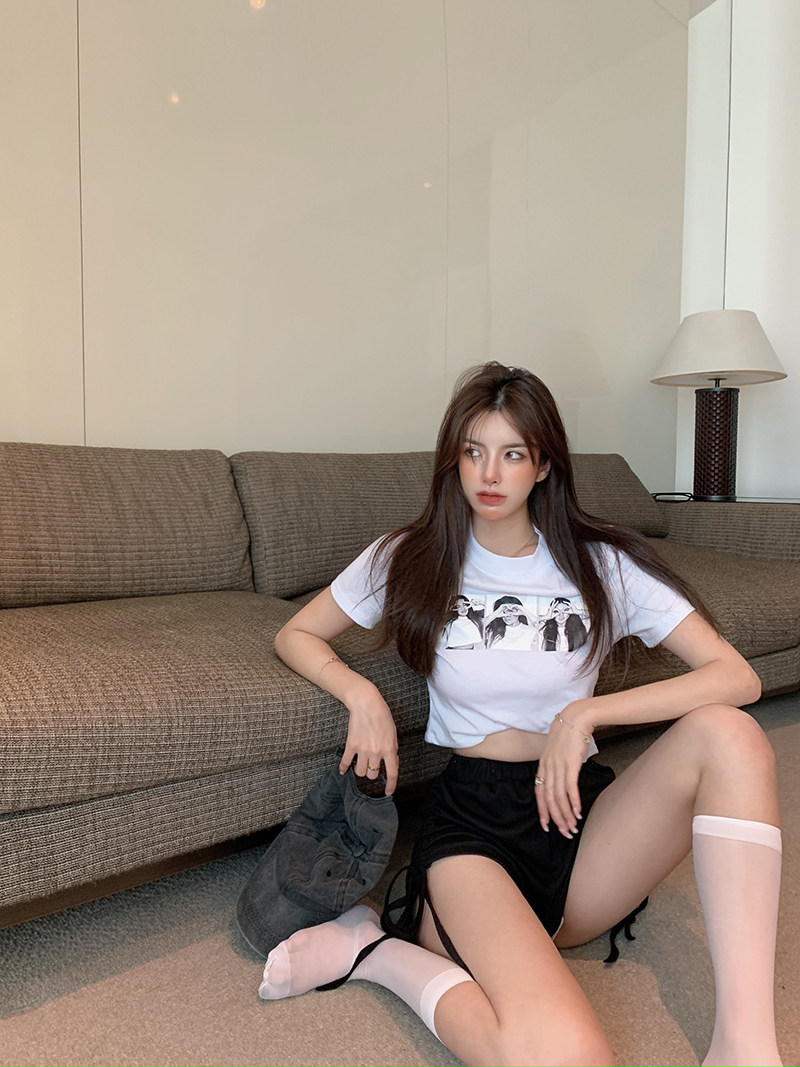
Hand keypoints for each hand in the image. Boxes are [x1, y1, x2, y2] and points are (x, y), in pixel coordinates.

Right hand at [339, 683, 398, 795]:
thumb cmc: (382, 716)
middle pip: (373, 775)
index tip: (389, 792)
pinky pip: (346, 762)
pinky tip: (343, 771)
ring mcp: (362, 750)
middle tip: (373, 766)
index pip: (392, 774)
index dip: (391, 786)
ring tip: (362, 763)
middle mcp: (376, 752)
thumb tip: (392, 764)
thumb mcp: (393, 734)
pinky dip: (343, 768)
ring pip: (360, 772)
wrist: (366, 704)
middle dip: (373, 774)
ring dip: (362, 770)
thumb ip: (393, 750)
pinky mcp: (351, 745)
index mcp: (389, 749)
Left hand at [534, 704, 593, 837]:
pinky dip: (573, 802)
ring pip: (559, 797)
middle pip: (549, 799)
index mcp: (543, 766)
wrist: (576, 717)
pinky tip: (578, 813)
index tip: (546, 826)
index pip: (539, 793)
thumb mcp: (557, 751)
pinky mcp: (571, 764)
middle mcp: (548, 768)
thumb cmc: (569, 734)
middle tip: (564, 833)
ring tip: (572, 827)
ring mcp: (559, 766)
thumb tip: (563, 780)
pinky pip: (570, 787)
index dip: (542, 811)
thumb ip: (557, 766)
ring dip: (566, 815)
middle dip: (556, 819)